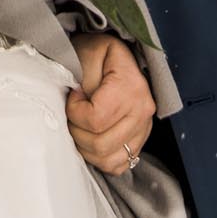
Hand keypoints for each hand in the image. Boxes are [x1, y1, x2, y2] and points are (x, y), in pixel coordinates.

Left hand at [65, 34, 154, 176]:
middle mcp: (142, 111)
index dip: (75, 112)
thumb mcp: (86, 52)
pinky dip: (100, 158)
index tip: (73, 96)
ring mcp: (144, 129)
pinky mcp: (140, 141)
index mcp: (131, 87)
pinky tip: (92, 138)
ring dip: (85, 146)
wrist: (114, 57)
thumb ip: (80, 76)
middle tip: (73, 112)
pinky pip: (118, 165)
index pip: (95, 120)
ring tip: (81, 124)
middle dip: (76, 130)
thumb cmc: (97, 53)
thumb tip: (78, 100)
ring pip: (107, 159)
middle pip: (100, 143)